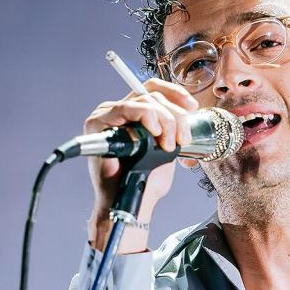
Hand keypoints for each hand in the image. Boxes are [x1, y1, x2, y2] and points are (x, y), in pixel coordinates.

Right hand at [84, 78, 197, 250]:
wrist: (131, 200)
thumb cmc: (145, 179)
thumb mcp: (168, 149)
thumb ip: (174, 131)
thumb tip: (192, 118)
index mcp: (136, 113)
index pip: (154, 89)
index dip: (175, 93)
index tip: (192, 108)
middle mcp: (120, 110)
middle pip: (153, 95)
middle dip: (175, 116)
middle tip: (181, 139)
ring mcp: (107, 115)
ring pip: (143, 100)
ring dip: (164, 120)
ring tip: (167, 144)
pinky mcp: (97, 123)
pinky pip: (125, 108)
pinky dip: (144, 115)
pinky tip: (153, 132)